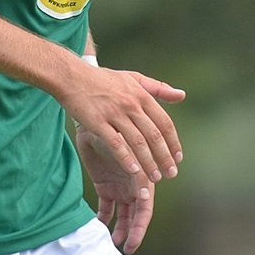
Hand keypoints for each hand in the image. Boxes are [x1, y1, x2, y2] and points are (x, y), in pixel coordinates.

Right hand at [59, 64, 184, 193]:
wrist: (72, 76)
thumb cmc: (103, 79)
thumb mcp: (133, 78)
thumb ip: (158, 88)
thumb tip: (182, 95)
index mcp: (141, 95)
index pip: (164, 123)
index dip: (173, 143)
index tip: (178, 158)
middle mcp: (131, 105)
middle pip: (154, 136)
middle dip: (165, 158)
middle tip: (171, 174)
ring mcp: (114, 113)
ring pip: (137, 143)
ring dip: (148, 163)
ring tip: (154, 179)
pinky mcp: (97, 122)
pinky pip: (115, 143)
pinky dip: (126, 158)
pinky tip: (133, 171)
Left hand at [75, 124, 155, 253]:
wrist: (91, 114)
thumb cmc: (115, 119)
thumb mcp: (129, 132)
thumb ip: (145, 141)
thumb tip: (164, 145)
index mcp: (143, 175)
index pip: (145, 205)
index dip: (142, 222)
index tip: (134, 237)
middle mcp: (134, 184)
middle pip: (137, 214)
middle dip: (134, 232)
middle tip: (127, 249)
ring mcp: (120, 186)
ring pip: (123, 215)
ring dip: (121, 230)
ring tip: (112, 243)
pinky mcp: (105, 186)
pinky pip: (106, 209)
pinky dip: (104, 219)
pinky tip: (98, 227)